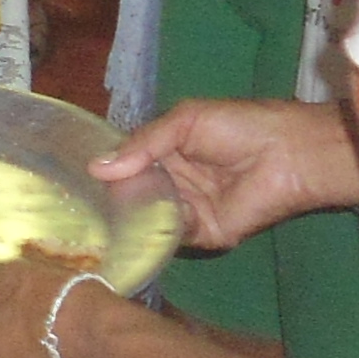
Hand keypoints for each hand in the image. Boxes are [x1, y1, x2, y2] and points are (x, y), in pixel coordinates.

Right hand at [93, 96, 358, 252]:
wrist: (289, 153)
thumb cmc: (241, 126)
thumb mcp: (184, 122)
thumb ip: (142, 144)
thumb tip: (96, 167)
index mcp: (166, 153)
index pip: (126, 164)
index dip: (103, 171)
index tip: (69, 179)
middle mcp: (173, 184)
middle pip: (132, 195)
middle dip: (109, 199)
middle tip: (74, 206)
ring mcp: (189, 211)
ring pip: (149, 217)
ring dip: (129, 216)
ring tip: (96, 218)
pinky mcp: (206, 234)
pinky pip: (174, 235)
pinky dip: (157, 230)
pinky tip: (137, 224)